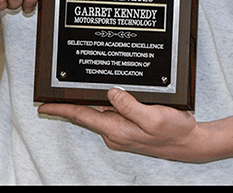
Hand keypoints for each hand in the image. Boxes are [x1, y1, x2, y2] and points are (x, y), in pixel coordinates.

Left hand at [39, 87, 210, 161]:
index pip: (82, 116)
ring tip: (83, 90)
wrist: (189, 143)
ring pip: (101, 113)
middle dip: (73, 104)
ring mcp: (123, 132)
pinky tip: (110, 95)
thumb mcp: (152, 116)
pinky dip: (108, 104)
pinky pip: (114, 113)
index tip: (43, 106)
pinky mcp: (131, 128)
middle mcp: (115, 132)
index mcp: (116, 130)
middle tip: (57, 92)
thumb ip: (129, 105)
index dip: (62, 110)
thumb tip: (111, 93)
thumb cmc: (173, 132)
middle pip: (88, 114)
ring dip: (92, 102)